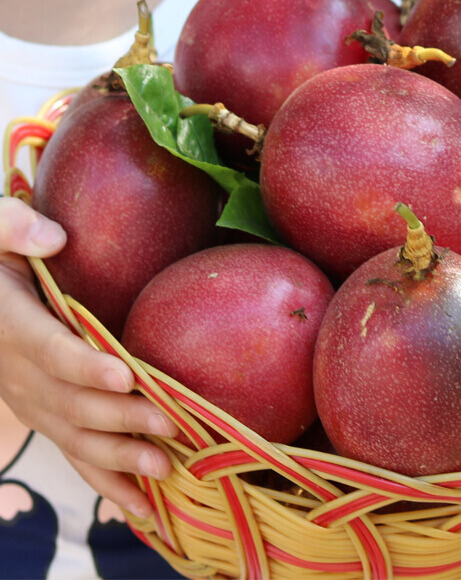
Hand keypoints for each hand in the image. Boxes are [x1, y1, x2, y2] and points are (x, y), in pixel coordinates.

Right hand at [0, 197, 177, 518]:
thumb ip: (12, 228)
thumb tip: (54, 237)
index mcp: (11, 324)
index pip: (49, 349)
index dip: (85, 365)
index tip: (127, 374)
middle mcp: (16, 371)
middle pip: (69, 402)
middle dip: (120, 417)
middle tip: (169, 424)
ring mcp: (30, 399)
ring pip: (73, 436)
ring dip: (118, 456)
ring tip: (165, 468)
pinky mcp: (45, 413)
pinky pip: (72, 452)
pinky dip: (104, 481)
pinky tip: (141, 506)